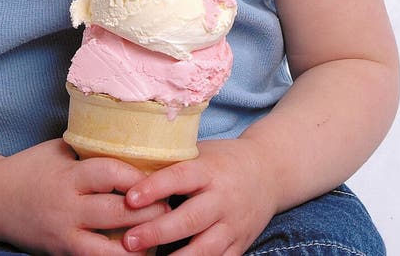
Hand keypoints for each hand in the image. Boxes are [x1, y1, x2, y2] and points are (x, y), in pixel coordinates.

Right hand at [0, 138, 169, 254]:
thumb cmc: (29, 168)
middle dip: (149, 212)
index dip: (136, 176)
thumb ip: (88, 150)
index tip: (159, 174)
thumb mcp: (57, 150)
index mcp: (68, 176)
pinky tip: (135, 253)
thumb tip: (127, 139)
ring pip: (109, 249)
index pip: (109, 173)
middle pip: (116, 212)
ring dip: (137, 244)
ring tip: (160, 237)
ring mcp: (65, 235)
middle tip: (171, 205)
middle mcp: (68, 208)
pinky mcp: (62, 254)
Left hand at [120, 138, 276, 254]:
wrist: (269, 171)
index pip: (180, 177)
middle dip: (158, 231)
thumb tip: (132, 169)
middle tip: (129, 240)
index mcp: (210, 170)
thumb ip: (174, 163)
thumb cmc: (224, 159)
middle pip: (190, 218)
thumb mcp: (202, 152)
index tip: (130, 198)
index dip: (155, 188)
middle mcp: (223, 198)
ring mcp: (234, 224)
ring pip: (205, 247)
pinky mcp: (241, 244)